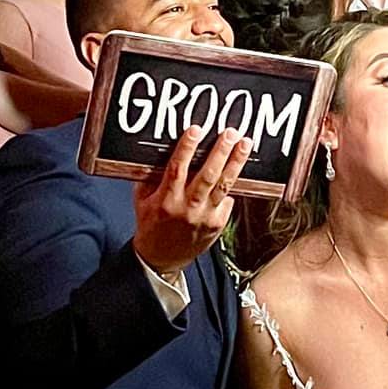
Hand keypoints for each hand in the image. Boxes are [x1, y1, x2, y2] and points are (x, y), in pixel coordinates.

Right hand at [132, 126, 248, 274]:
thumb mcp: (142, 200)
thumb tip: (159, 152)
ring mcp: (205, 217)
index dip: (187, 148)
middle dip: (221, 151)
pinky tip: (237, 168)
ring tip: (245, 145)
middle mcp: (187, 208)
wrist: (161, 258)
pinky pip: (228, 200)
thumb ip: (151, 178)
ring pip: (224, 186)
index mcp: (166, 200)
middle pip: (208, 175)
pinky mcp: (218, 224)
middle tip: (230, 133)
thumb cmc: (151, 226)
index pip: (178, 169)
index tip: (196, 130)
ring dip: (236, 163)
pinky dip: (232, 184)